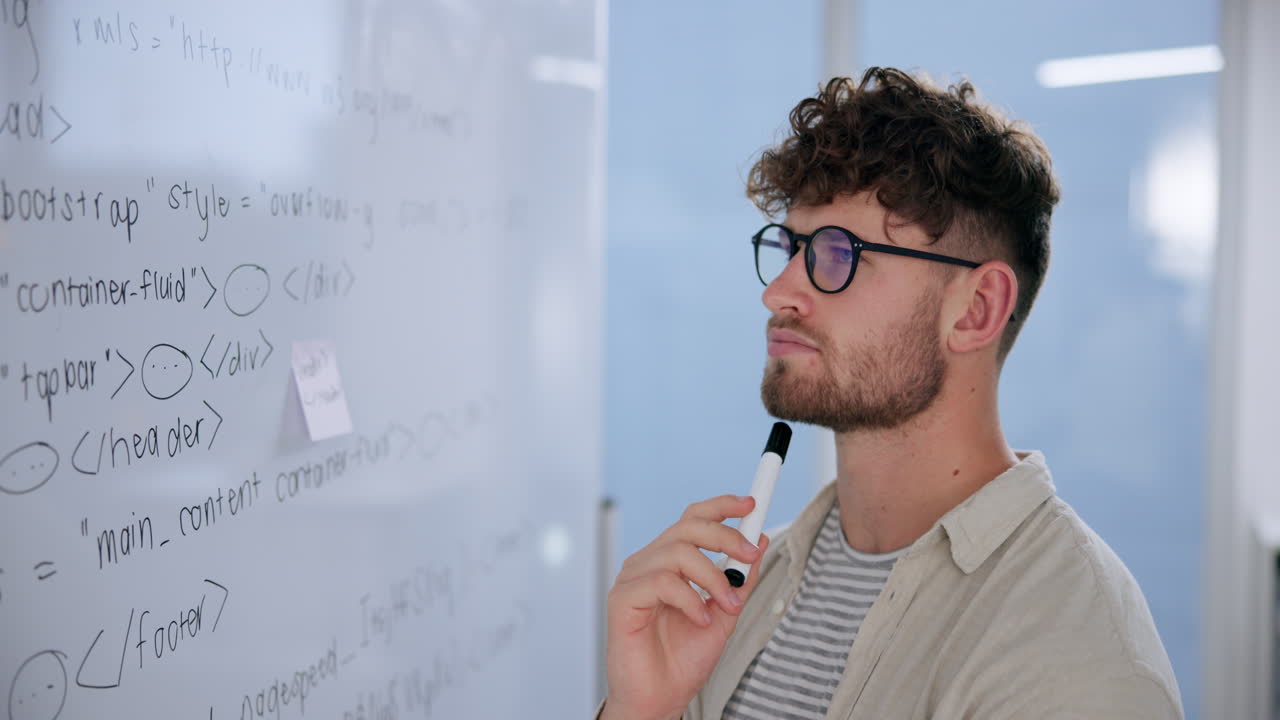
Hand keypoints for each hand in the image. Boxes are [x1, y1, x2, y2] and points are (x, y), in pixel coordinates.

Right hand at [602, 494, 770, 719]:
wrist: (660, 698)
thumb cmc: (682, 659)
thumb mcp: (724, 613)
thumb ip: (738, 579)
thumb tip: (758, 541)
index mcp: (669, 562)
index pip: (692, 520)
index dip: (720, 507)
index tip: (750, 505)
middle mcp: (648, 563)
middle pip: (687, 527)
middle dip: (726, 537)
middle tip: (750, 555)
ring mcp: (632, 578)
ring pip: (678, 553)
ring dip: (713, 578)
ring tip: (727, 607)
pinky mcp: (622, 598)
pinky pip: (662, 582)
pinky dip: (690, 600)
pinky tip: (699, 620)